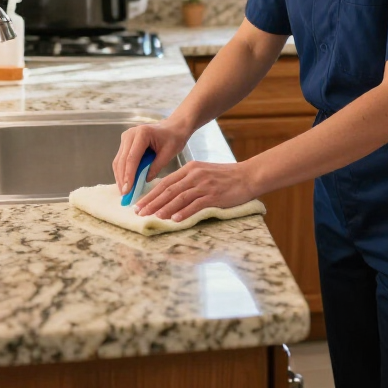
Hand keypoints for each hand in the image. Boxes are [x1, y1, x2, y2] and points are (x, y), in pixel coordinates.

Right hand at [112, 119, 189, 195]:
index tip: (127, 190)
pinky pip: (121, 159)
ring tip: (124, 192)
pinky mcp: (125, 142)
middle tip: (124, 195)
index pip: (132, 158)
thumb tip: (143, 181)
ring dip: (120, 177)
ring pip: (118, 160)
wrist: (174, 126)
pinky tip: (125, 182)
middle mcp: (130, 134)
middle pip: (122, 160)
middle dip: (122, 179)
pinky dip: (122, 171)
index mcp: (142, 134)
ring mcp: (126, 137)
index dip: (129, 175)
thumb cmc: (174, 138)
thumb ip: (155, 167)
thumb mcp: (168, 153)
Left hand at [135, 160, 255, 221]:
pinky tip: (175, 219)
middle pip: (168, 190)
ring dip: (165, 208)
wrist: (248, 176)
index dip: (150, 194)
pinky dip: (184, 212)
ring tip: (153, 217)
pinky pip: (195, 204)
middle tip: (139, 213)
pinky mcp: (214, 195)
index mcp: (190, 168)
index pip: (165, 182)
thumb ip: (187, 180)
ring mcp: (204, 185)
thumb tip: (169, 194)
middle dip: (152, 202)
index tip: (139, 204)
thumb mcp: (203, 172)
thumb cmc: (225, 176)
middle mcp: (195, 175)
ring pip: (179, 197)